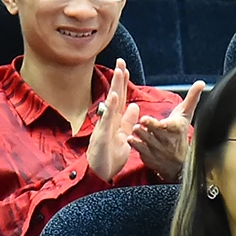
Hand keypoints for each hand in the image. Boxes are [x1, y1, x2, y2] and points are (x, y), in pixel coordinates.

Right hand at [85, 60, 138, 182]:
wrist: (101, 174)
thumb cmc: (110, 157)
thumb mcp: (125, 136)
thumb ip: (128, 122)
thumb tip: (135, 106)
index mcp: (115, 120)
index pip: (120, 97)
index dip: (123, 83)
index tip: (125, 68)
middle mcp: (109, 120)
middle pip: (115, 95)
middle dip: (118, 78)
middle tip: (121, 61)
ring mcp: (104, 126)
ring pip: (111, 103)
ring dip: (115, 87)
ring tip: (118, 71)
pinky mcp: (101, 135)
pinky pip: (107, 119)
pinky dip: (110, 107)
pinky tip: (113, 96)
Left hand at [129, 81, 202, 181]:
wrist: (181, 162)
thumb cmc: (180, 132)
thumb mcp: (186, 115)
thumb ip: (191, 98)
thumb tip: (201, 82)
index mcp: (175, 129)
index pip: (164, 127)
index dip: (153, 124)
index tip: (144, 119)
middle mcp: (167, 142)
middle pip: (152, 134)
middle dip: (143, 129)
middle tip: (137, 125)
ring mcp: (157, 151)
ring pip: (144, 142)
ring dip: (138, 136)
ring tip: (135, 129)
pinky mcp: (149, 158)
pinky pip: (140, 152)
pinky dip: (135, 146)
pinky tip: (131, 140)